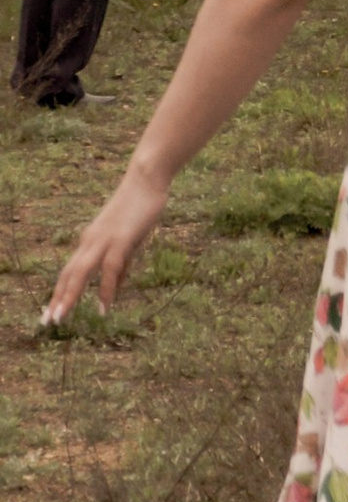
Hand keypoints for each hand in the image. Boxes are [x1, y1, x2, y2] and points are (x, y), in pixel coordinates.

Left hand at [45, 168, 167, 328]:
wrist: (146, 179)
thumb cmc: (139, 207)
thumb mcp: (128, 239)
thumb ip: (121, 262)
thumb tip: (115, 285)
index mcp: (89, 240)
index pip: (69, 270)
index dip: (59, 291)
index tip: (51, 310)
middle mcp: (90, 241)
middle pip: (67, 274)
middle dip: (57, 299)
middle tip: (47, 322)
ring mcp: (103, 240)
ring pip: (79, 273)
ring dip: (69, 297)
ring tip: (61, 319)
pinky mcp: (120, 239)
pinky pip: (109, 269)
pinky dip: (104, 290)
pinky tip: (103, 308)